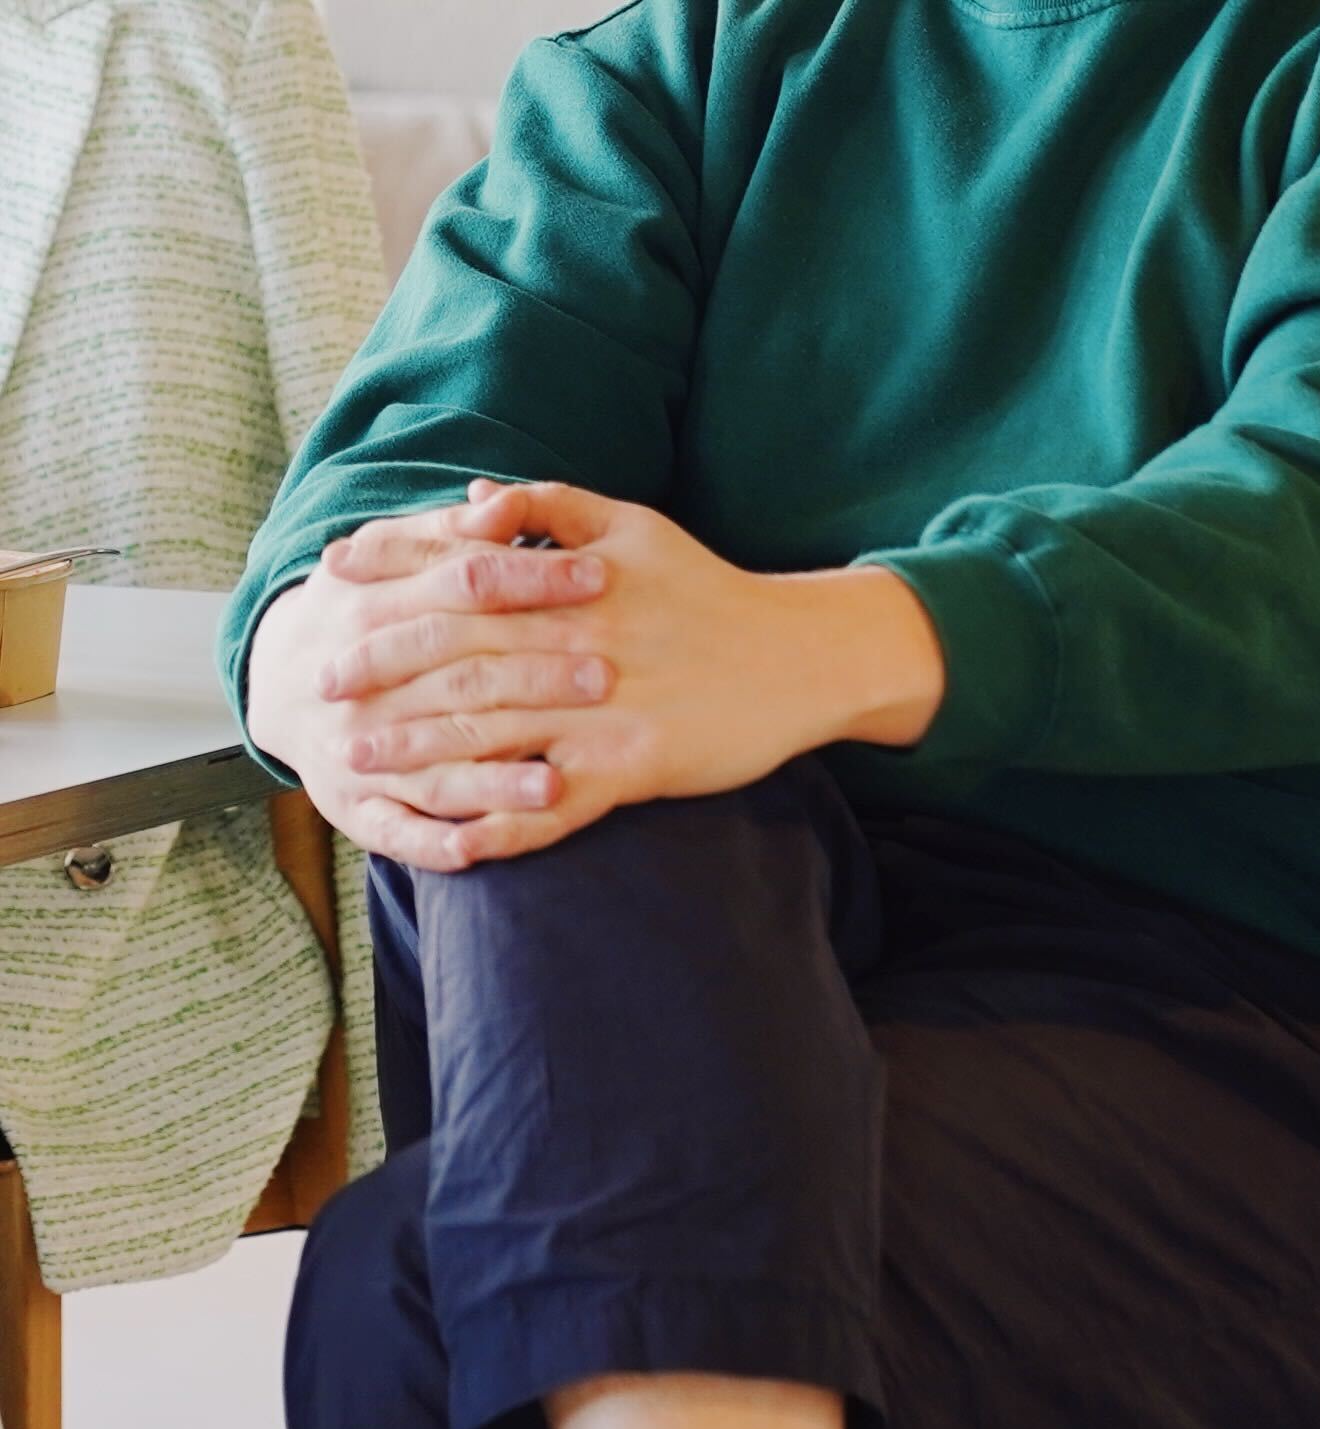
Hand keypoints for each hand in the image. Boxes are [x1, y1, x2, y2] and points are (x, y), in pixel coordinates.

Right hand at [245, 489, 614, 869]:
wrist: (286, 684)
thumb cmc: (366, 612)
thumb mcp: (392, 564)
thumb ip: (448, 538)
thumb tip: (503, 502)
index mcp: (373, 606)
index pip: (463, 587)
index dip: (532, 578)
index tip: (602, 575)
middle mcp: (364, 681)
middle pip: (457, 677)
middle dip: (532, 677)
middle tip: (606, 676)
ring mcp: (358, 752)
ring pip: (432, 768)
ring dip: (493, 780)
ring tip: (554, 785)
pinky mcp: (358, 809)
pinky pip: (399, 832)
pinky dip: (436, 843)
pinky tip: (481, 851)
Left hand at [317, 480, 946, 863]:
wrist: (802, 658)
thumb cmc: (714, 593)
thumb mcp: (638, 527)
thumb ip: (554, 506)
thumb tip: (474, 499)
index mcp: (571, 581)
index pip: (458, 575)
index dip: (389, 579)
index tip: (330, 585)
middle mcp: (577, 641)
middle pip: (458, 658)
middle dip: (381, 674)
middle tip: (319, 690)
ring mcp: (601, 710)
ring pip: (490, 733)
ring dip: (417, 752)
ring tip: (359, 764)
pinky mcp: (633, 767)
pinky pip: (553, 804)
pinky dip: (502, 824)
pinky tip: (455, 841)